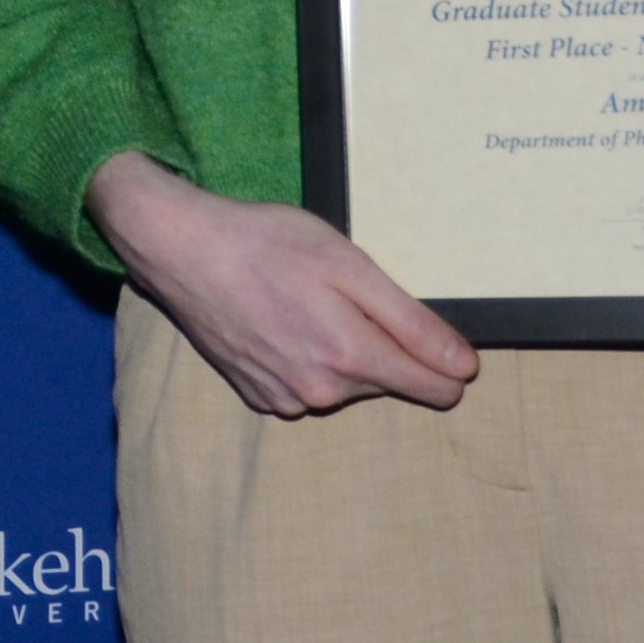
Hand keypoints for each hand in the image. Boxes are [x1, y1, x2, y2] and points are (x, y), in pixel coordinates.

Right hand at [91, 150, 477, 417]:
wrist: (180, 249)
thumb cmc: (265, 244)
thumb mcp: (350, 266)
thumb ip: (412, 323)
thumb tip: (463, 368)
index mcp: (351, 357)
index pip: (435, 386)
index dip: (446, 359)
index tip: (426, 329)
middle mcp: (321, 391)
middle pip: (388, 381)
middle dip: (379, 344)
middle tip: (340, 295)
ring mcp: (285, 398)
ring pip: (345, 384)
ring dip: (339, 351)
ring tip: (303, 303)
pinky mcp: (257, 395)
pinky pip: (306, 386)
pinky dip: (304, 358)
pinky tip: (279, 321)